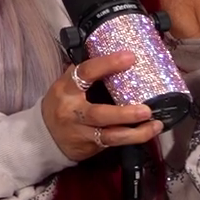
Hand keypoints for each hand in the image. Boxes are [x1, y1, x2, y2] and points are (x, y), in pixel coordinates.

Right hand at [40, 53, 162, 162]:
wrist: (44, 138)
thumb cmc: (60, 105)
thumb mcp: (64, 86)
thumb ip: (82, 74)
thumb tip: (109, 52)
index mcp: (66, 89)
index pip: (85, 73)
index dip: (107, 64)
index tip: (130, 57)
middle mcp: (73, 112)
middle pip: (99, 114)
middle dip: (124, 113)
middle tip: (146, 109)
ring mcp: (82, 132)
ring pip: (110, 135)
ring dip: (135, 132)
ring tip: (155, 124)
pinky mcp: (90, 146)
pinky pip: (113, 143)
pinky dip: (132, 138)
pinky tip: (148, 132)